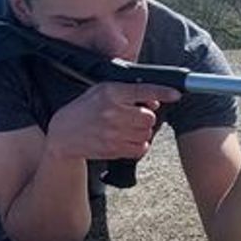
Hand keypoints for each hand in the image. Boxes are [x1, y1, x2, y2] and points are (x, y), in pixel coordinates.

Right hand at [46, 82, 181, 161]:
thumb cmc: (84, 110)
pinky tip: (127, 140)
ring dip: (142, 132)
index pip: (144, 90)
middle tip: (134, 117)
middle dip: (146, 117)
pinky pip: (141, 149)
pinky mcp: (113, 149)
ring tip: (127, 129)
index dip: (163, 92)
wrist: (63, 135)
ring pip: (147, 134)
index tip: (176, 94)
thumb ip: (129, 91)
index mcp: (110, 93)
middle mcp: (113, 112)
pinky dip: (139, 146)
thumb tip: (154, 101)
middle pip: (149, 117)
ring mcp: (113, 132)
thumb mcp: (101, 91)